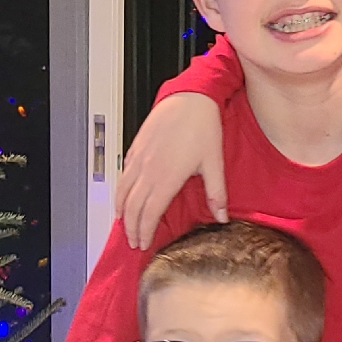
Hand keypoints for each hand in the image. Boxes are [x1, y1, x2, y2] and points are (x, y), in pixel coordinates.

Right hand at [117, 93, 226, 248]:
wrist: (190, 97)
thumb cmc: (202, 126)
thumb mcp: (214, 163)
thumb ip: (216, 194)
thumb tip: (221, 217)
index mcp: (166, 178)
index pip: (149, 214)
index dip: (144, 231)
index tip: (144, 244)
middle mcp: (148, 170)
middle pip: (132, 207)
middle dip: (131, 227)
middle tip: (133, 241)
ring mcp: (139, 159)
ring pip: (123, 192)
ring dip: (122, 211)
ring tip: (124, 224)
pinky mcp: (136, 148)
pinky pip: (123, 175)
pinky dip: (120, 191)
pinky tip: (123, 196)